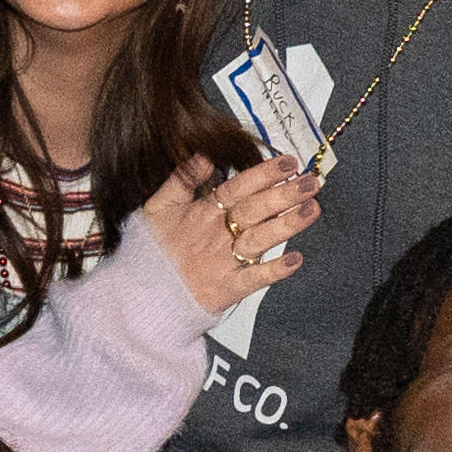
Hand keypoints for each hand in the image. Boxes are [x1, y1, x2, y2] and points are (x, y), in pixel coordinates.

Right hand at [133, 154, 317, 314]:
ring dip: (288, 224)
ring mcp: (223, 261)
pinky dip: (275, 271)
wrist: (138, 295)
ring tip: (313, 209)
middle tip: (313, 182)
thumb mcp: (157, 208)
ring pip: (260, 239)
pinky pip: (254, 279)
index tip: (288, 161)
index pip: (238, 187)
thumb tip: (204, 155)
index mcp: (201, 212)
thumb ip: (180, 180)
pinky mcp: (226, 289)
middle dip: (285, 194)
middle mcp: (216, 234)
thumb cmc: (149, 250)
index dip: (263, 174)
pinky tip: (297, 260)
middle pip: (255, 210)